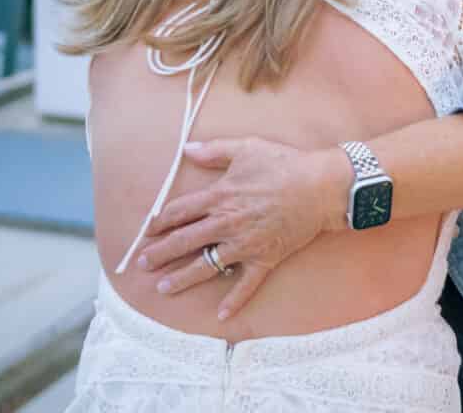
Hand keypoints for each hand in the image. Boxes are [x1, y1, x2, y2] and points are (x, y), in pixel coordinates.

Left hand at [136, 136, 348, 320]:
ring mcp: (244, 245)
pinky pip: (246, 284)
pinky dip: (234, 301)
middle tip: (143, 263)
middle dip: (161, 253)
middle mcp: (226, 223)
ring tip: (164, 287)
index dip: (161, 220)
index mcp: (220, 196)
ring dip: (183, 278)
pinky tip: (221, 315)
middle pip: (185, 241)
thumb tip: (187, 149)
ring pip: (206, 266)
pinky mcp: (264, 259)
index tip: (149, 229)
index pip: (180, 211)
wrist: (319, 186)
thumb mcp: (247, 147)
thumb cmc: (283, 163)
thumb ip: (214, 150)